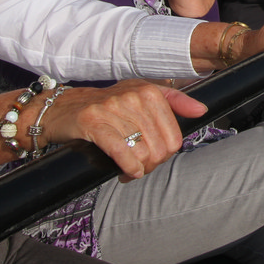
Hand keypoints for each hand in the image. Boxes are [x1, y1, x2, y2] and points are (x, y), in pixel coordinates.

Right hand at [45, 81, 207, 181]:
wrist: (63, 108)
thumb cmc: (106, 105)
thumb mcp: (141, 95)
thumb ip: (174, 101)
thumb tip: (201, 110)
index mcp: (149, 91)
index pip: (174, 137)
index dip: (166, 155)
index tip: (153, 157)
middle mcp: (133, 97)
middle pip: (160, 148)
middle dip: (152, 165)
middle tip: (140, 167)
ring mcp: (113, 109)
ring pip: (142, 153)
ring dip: (138, 170)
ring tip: (130, 170)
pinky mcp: (94, 123)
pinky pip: (121, 153)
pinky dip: (128, 168)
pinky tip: (125, 172)